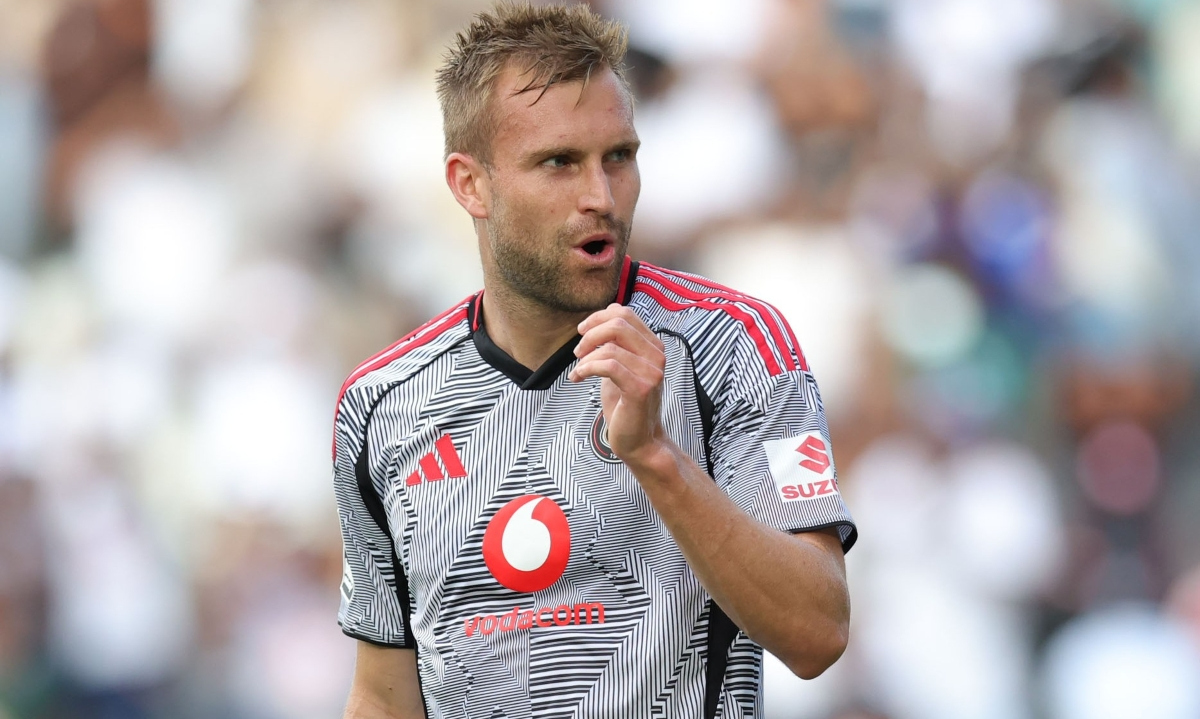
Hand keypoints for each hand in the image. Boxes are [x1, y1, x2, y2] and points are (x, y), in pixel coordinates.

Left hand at [568, 304, 666, 464]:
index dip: (598, 317)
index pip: (626, 313)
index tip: (582, 332)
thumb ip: (617, 342)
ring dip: (585, 358)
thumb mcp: (620, 365)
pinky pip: (608, 366)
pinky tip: (579, 378)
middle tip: (578, 351)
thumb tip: (605, 313)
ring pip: (610, 346)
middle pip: (618, 324)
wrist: (639, 440)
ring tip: (578, 371)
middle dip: (590, 334)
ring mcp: (652, 372)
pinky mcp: (641, 388)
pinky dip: (587, 369)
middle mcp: (657, 355)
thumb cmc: (626, 404)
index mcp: (653, 346)